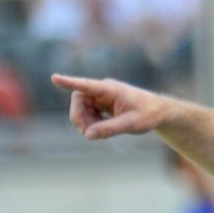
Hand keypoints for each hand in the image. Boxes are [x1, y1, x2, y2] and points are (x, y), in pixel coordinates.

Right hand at [52, 73, 168, 139]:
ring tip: (101, 133)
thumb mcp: (131, 124)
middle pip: (79, 99)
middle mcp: (103, 90)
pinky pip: (88, 112)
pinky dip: (92, 123)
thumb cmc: (148, 115)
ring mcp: (102, 96)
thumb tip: (87, 134)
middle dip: (79, 116)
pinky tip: (103, 131)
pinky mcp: (102, 103)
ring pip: (82, 107)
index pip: (86, 85)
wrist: (159, 112)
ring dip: (86, 122)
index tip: (54, 78)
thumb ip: (109, 129)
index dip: (69, 82)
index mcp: (111, 89)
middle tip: (86, 133)